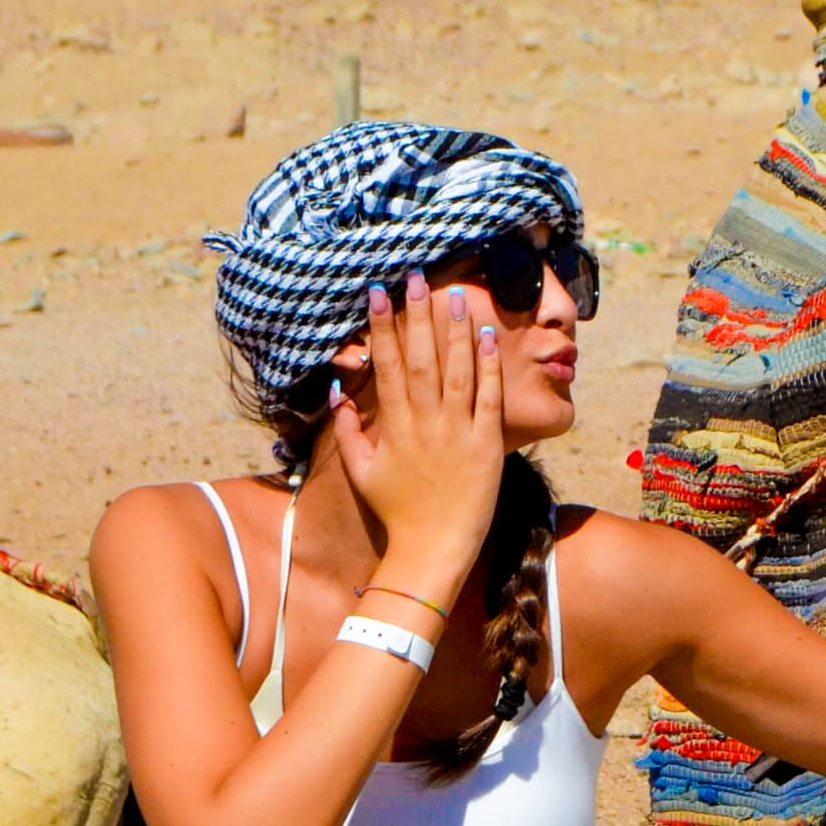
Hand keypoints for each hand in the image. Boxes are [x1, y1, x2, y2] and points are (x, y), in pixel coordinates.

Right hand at [328, 274, 505, 586]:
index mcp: (393, 426)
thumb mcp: (361, 471)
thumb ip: (347, 430)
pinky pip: (488, 398)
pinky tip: (488, 335)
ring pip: (456, 371)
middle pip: (421, 359)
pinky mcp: (487, 444)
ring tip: (455, 294)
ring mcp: (457, 432)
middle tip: (416, 277)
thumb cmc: (396, 511)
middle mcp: (424, 423)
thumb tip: (337, 391)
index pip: (387, 365)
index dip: (382, 327)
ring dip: (455, 330)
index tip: (378, 293)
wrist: (433, 548)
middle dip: (417, 315)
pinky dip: (488, 366)